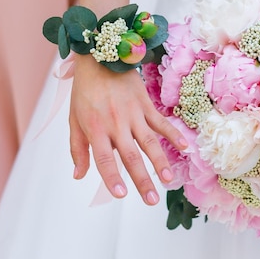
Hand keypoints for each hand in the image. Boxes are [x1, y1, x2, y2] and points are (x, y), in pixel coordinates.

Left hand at [69, 55, 187, 204]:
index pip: (104, 158)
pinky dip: (173, 134)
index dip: (112, 177)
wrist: (100, 59)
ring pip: (149, 142)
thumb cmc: (85, 92)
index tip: (120, 194)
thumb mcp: (74, 120)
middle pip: (131, 156)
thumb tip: (79, 176)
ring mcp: (133, 114)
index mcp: (95, 128)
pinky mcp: (145, 104)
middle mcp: (116, 123)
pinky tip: (185, 147)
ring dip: (160, 161)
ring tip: (169, 180)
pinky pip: (161, 122)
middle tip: (152, 200)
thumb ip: (77, 149)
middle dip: (142, 179)